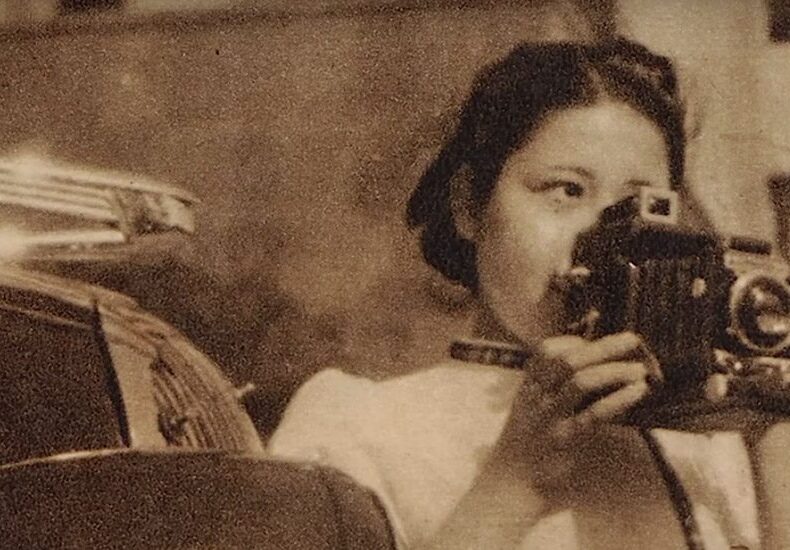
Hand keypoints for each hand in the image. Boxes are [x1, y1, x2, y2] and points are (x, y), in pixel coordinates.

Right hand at [495, 331, 660, 491]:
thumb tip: (590, 364)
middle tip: (632, 340)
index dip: (574, 341)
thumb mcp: (530, 408)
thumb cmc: (526, 443)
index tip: (595, 343)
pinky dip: (620, 398)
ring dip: (614, 370)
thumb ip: (551, 387)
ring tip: (639, 369)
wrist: (511, 482)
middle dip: (603, 346)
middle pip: (568, 360)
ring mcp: (550, 417)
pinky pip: (595, 413)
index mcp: (528, 386)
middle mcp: (536, 396)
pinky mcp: (566, 440)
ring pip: (581, 381)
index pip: (546, 350)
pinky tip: (638, 392)